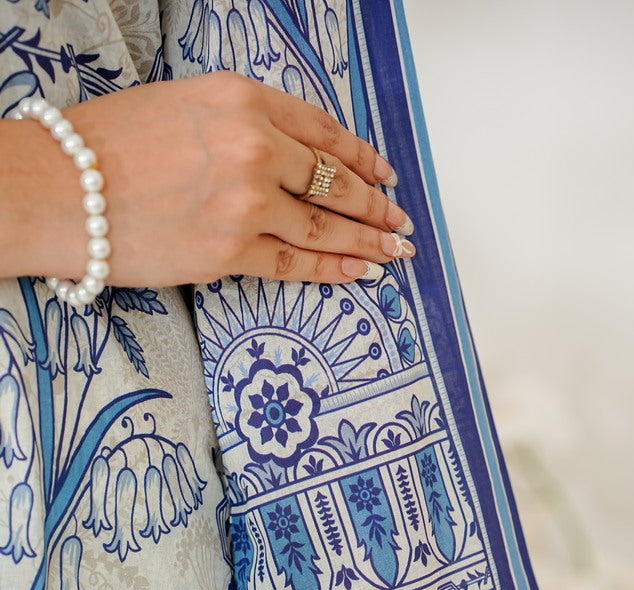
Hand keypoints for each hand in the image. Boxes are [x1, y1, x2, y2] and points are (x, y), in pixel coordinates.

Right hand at [28, 71, 412, 286]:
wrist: (60, 189)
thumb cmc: (108, 144)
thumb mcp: (184, 104)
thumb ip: (241, 123)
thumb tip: (284, 155)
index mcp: (243, 100)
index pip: (322, 131)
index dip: (360, 156)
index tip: (382, 173)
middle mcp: (254, 148)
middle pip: (333, 180)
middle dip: (374, 203)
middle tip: (400, 219)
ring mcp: (247, 204)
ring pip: (324, 226)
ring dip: (367, 240)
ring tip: (395, 249)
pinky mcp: (231, 253)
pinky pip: (296, 265)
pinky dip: (335, 269)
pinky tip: (361, 272)